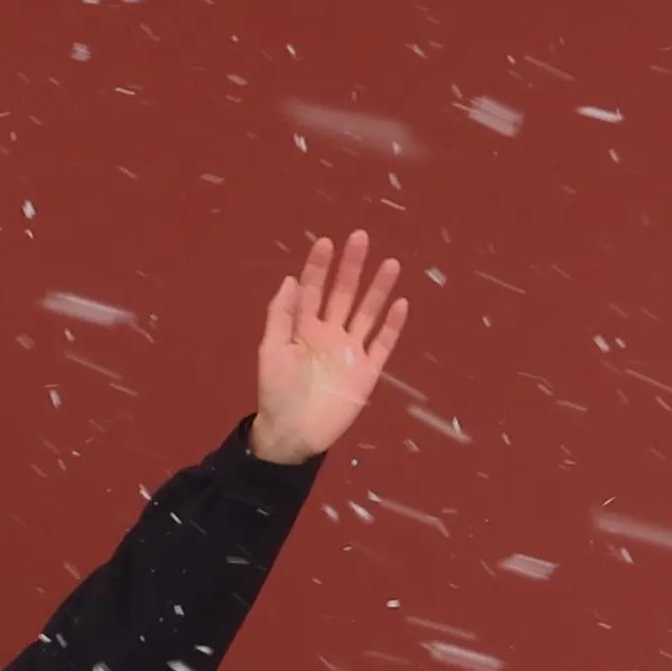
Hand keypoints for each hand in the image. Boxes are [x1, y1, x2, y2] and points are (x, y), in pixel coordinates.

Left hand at [250, 231, 410, 464]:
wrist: (293, 433)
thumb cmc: (276, 392)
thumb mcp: (271, 351)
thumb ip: (280, 316)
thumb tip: (289, 279)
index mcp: (303, 328)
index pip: (312, 290)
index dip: (318, 267)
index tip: (326, 241)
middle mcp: (329, 333)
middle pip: (343, 294)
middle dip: (351, 267)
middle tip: (360, 237)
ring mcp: (350, 351)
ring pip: (367, 313)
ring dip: (378, 289)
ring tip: (390, 263)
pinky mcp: (367, 370)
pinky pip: (382, 343)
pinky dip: (392, 325)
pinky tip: (400, 303)